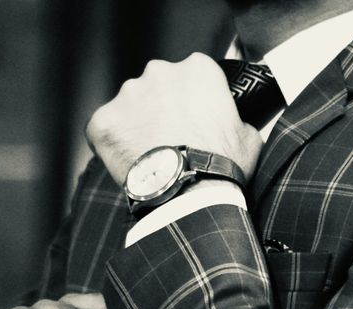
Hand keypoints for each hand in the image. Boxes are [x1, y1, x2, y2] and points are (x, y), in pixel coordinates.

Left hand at [86, 52, 262, 184]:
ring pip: (130, 106)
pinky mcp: (103, 121)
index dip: (194, 99)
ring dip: (138, 124)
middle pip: (158, 85)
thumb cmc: (223, 165)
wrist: (191, 195)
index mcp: (198, 69)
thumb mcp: (249, 136)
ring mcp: (127, 95)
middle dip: (162, 106)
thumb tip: (234, 125)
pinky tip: (132, 163)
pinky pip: (105, 129)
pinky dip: (115, 144)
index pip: (192, 74)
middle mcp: (159, 72)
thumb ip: (237, 119)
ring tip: (152, 154)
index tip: (195, 119)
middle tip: (173, 137)